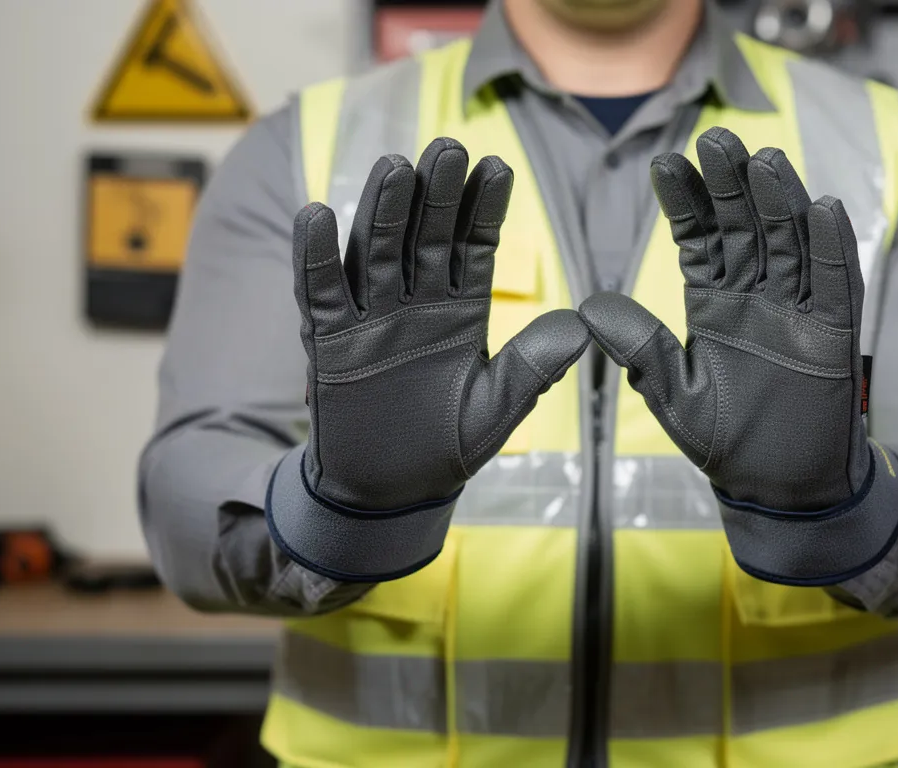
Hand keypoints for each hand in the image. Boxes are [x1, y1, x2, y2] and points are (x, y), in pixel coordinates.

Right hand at [291, 138, 588, 514]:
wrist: (392, 492)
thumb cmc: (448, 446)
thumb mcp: (497, 408)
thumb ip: (532, 366)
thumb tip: (581, 324)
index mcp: (462, 308)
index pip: (474, 245)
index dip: (484, 208)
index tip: (498, 168)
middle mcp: (416, 300)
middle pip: (425, 235)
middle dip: (436, 193)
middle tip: (448, 147)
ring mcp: (371, 315)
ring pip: (374, 251)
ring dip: (382, 210)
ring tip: (394, 167)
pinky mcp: (330, 340)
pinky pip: (321, 292)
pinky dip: (316, 256)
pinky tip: (317, 214)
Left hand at [581, 127, 867, 511]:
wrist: (779, 487)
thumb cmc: (724, 441)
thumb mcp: (673, 395)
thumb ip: (640, 349)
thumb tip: (589, 305)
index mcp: (713, 301)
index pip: (699, 238)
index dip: (686, 201)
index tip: (665, 162)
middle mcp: (755, 294)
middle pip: (746, 227)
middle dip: (731, 185)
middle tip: (716, 139)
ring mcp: (798, 308)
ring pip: (791, 242)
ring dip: (781, 202)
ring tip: (766, 162)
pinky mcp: (835, 332)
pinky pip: (836, 281)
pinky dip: (832, 246)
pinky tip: (821, 206)